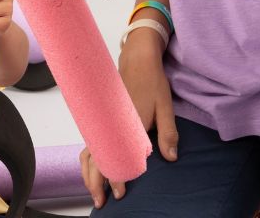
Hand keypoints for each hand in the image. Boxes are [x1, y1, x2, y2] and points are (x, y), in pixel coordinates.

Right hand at [82, 36, 178, 208]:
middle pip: (94, 158)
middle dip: (96, 182)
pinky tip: (94, 167)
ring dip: (89, 172)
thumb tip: (171, 158)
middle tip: (102, 201)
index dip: (115, 178)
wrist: (138, 57)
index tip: (120, 193)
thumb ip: (168, 133)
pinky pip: (90, 142)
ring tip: (95, 190)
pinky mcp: (102, 117)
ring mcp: (103, 119)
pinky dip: (89, 158)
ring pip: (88, 151)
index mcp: (125, 123)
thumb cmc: (151, 80)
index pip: (113, 157)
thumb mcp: (165, 106)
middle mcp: (109, 122)